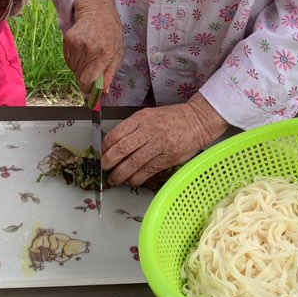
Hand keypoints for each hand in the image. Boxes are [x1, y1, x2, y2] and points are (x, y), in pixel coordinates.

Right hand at [63, 0, 123, 94]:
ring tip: (89, 54)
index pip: (87, 81)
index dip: (88, 88)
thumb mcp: (118, 53)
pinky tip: (82, 49)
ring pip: (73, 69)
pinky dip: (74, 59)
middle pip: (79, 77)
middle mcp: (88, 50)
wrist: (97, 11)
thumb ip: (110, 74)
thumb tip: (104, 92)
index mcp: (103, 54)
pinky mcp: (67, 40)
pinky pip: (68, 60)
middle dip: (86, 77)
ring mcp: (76, 44)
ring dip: (80, 67)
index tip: (91, 89)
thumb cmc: (111, 32)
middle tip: (93, 68)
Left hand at [101, 93, 228, 186]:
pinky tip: (130, 181)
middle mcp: (148, 131)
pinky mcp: (167, 158)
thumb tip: (113, 144)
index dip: (105, 147)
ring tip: (114, 179)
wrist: (196, 121)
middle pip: (122, 149)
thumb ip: (133, 128)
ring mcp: (159, 145)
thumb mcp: (149, 115)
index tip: (101, 154)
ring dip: (120, 174)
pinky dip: (136, 178)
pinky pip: (147, 171)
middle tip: (104, 169)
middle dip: (109, 162)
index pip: (116, 134)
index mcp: (141, 118)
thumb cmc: (170, 118)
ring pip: (133, 163)